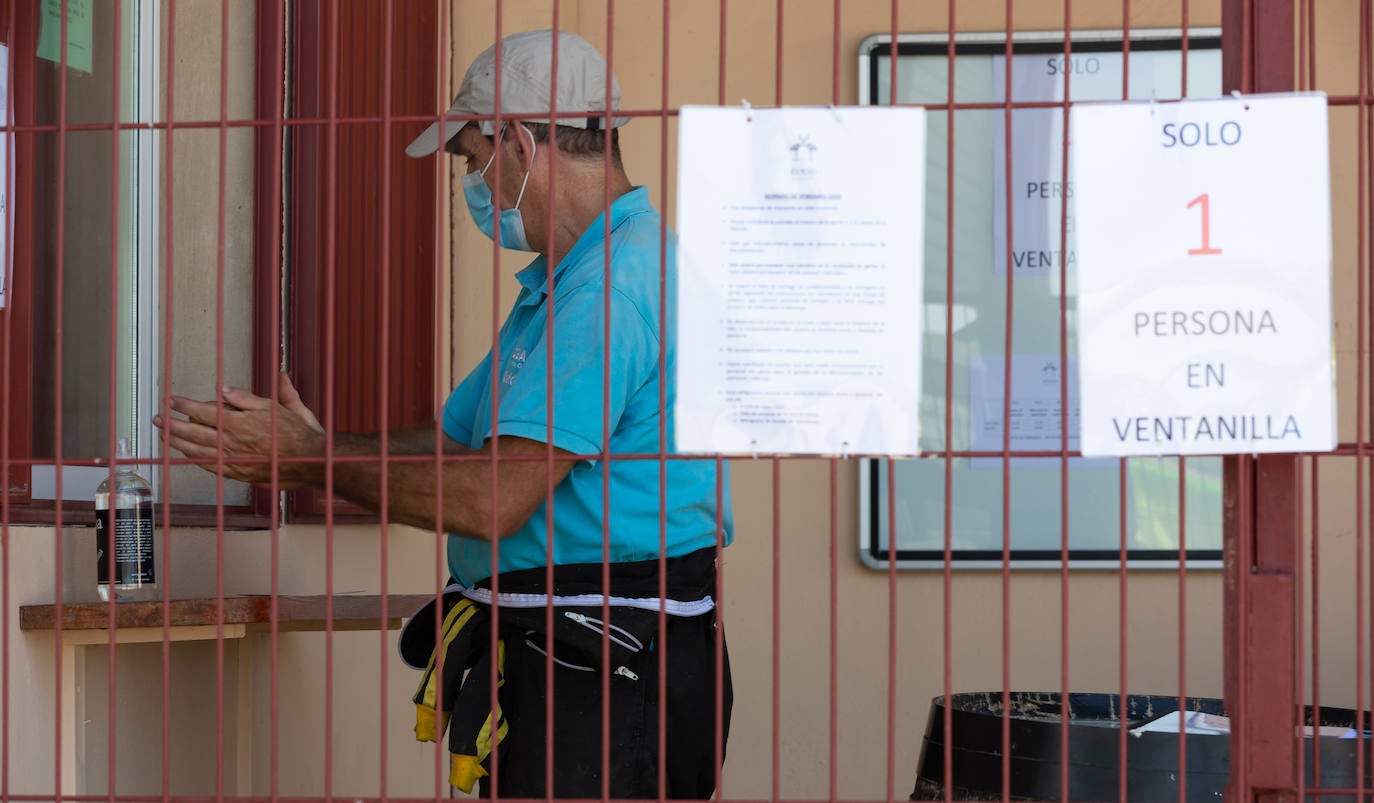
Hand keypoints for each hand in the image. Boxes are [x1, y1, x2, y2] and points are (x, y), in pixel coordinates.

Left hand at [153, 372, 324, 487]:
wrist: (310, 460)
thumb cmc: (298, 432)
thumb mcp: (276, 406)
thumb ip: (247, 398)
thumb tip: (224, 389)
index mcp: (241, 423)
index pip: (204, 412)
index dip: (185, 406)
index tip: (172, 400)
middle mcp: (233, 442)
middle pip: (194, 433)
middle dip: (173, 424)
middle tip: (158, 418)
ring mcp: (234, 460)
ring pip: (198, 451)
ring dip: (178, 442)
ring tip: (165, 436)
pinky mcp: (239, 473)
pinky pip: (210, 466)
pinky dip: (196, 460)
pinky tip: (188, 455)